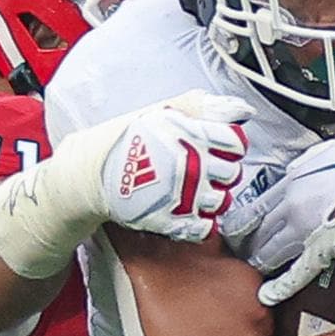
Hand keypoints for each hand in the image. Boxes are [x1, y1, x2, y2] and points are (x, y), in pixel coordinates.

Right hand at [98, 94, 250, 241]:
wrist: (93, 173)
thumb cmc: (128, 140)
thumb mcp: (163, 112)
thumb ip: (203, 108)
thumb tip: (241, 110)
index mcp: (191, 136)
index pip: (236, 143)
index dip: (231, 145)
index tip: (220, 147)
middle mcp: (192, 166)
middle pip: (232, 173)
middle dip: (222, 171)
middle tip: (204, 169)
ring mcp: (183, 195)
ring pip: (221, 202)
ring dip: (212, 196)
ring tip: (195, 189)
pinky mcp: (173, 220)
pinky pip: (205, 227)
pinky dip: (201, 221)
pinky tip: (189, 209)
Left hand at [225, 134, 334, 273]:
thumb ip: (310, 160)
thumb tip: (297, 167)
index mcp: (294, 180)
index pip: (257, 206)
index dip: (245, 221)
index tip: (237, 230)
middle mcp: (293, 205)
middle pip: (259, 230)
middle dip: (248, 243)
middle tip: (241, 252)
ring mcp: (305, 230)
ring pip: (271, 251)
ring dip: (260, 262)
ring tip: (254, 270)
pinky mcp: (323, 251)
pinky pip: (295, 272)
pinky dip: (279, 286)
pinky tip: (268, 295)